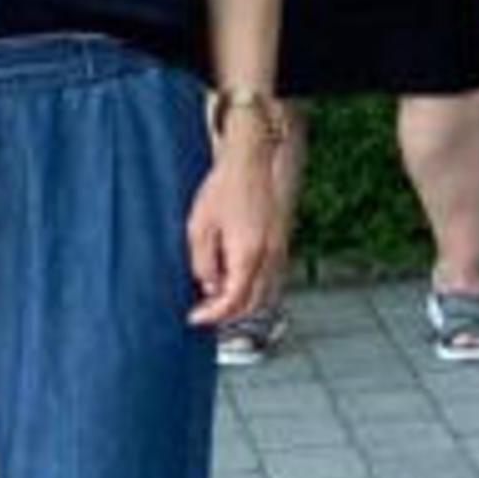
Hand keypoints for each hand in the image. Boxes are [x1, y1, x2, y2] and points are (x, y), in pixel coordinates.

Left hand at [187, 141, 285, 328]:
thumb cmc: (225, 187)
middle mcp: (270, 257)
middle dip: (229, 314)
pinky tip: (240, 280)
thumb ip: (202, 262)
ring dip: (246, 303)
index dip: (212, 315)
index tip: (195, 316)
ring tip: (222, 298)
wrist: (253, 160)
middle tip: (206, 311)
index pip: (233, 301)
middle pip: (254, 304)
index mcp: (248, 255)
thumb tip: (209, 285)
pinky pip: (275, 278)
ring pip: (269, 293)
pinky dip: (258, 289)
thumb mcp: (199, 226)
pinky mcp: (283, 241)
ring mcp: (281, 249)